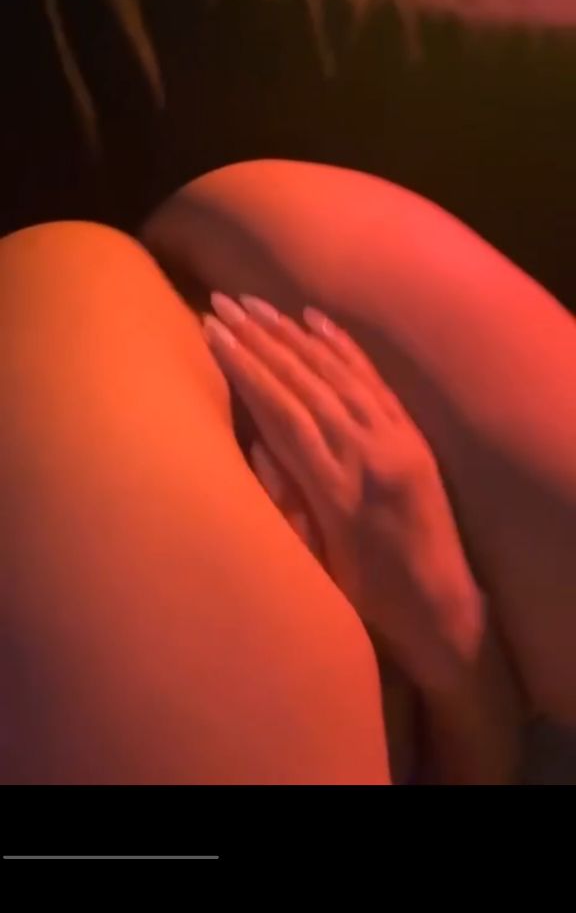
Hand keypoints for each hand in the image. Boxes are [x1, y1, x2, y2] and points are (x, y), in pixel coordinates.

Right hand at [203, 292, 483, 695]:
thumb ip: (284, 503)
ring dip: (293, 334)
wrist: (444, 610)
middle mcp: (367, 454)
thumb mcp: (315, 566)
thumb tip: (255, 440)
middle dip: (260, 339)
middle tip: (224, 302)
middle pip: (304, 383)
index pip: (281, 412)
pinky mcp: (414, 437)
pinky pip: (374, 381)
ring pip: (336, 374)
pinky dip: (343, 347)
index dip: (244, 368)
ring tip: (257, 303)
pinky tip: (317, 320)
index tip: (213, 333)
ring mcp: (396, 441)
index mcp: (336, 490)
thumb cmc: (368, 601)